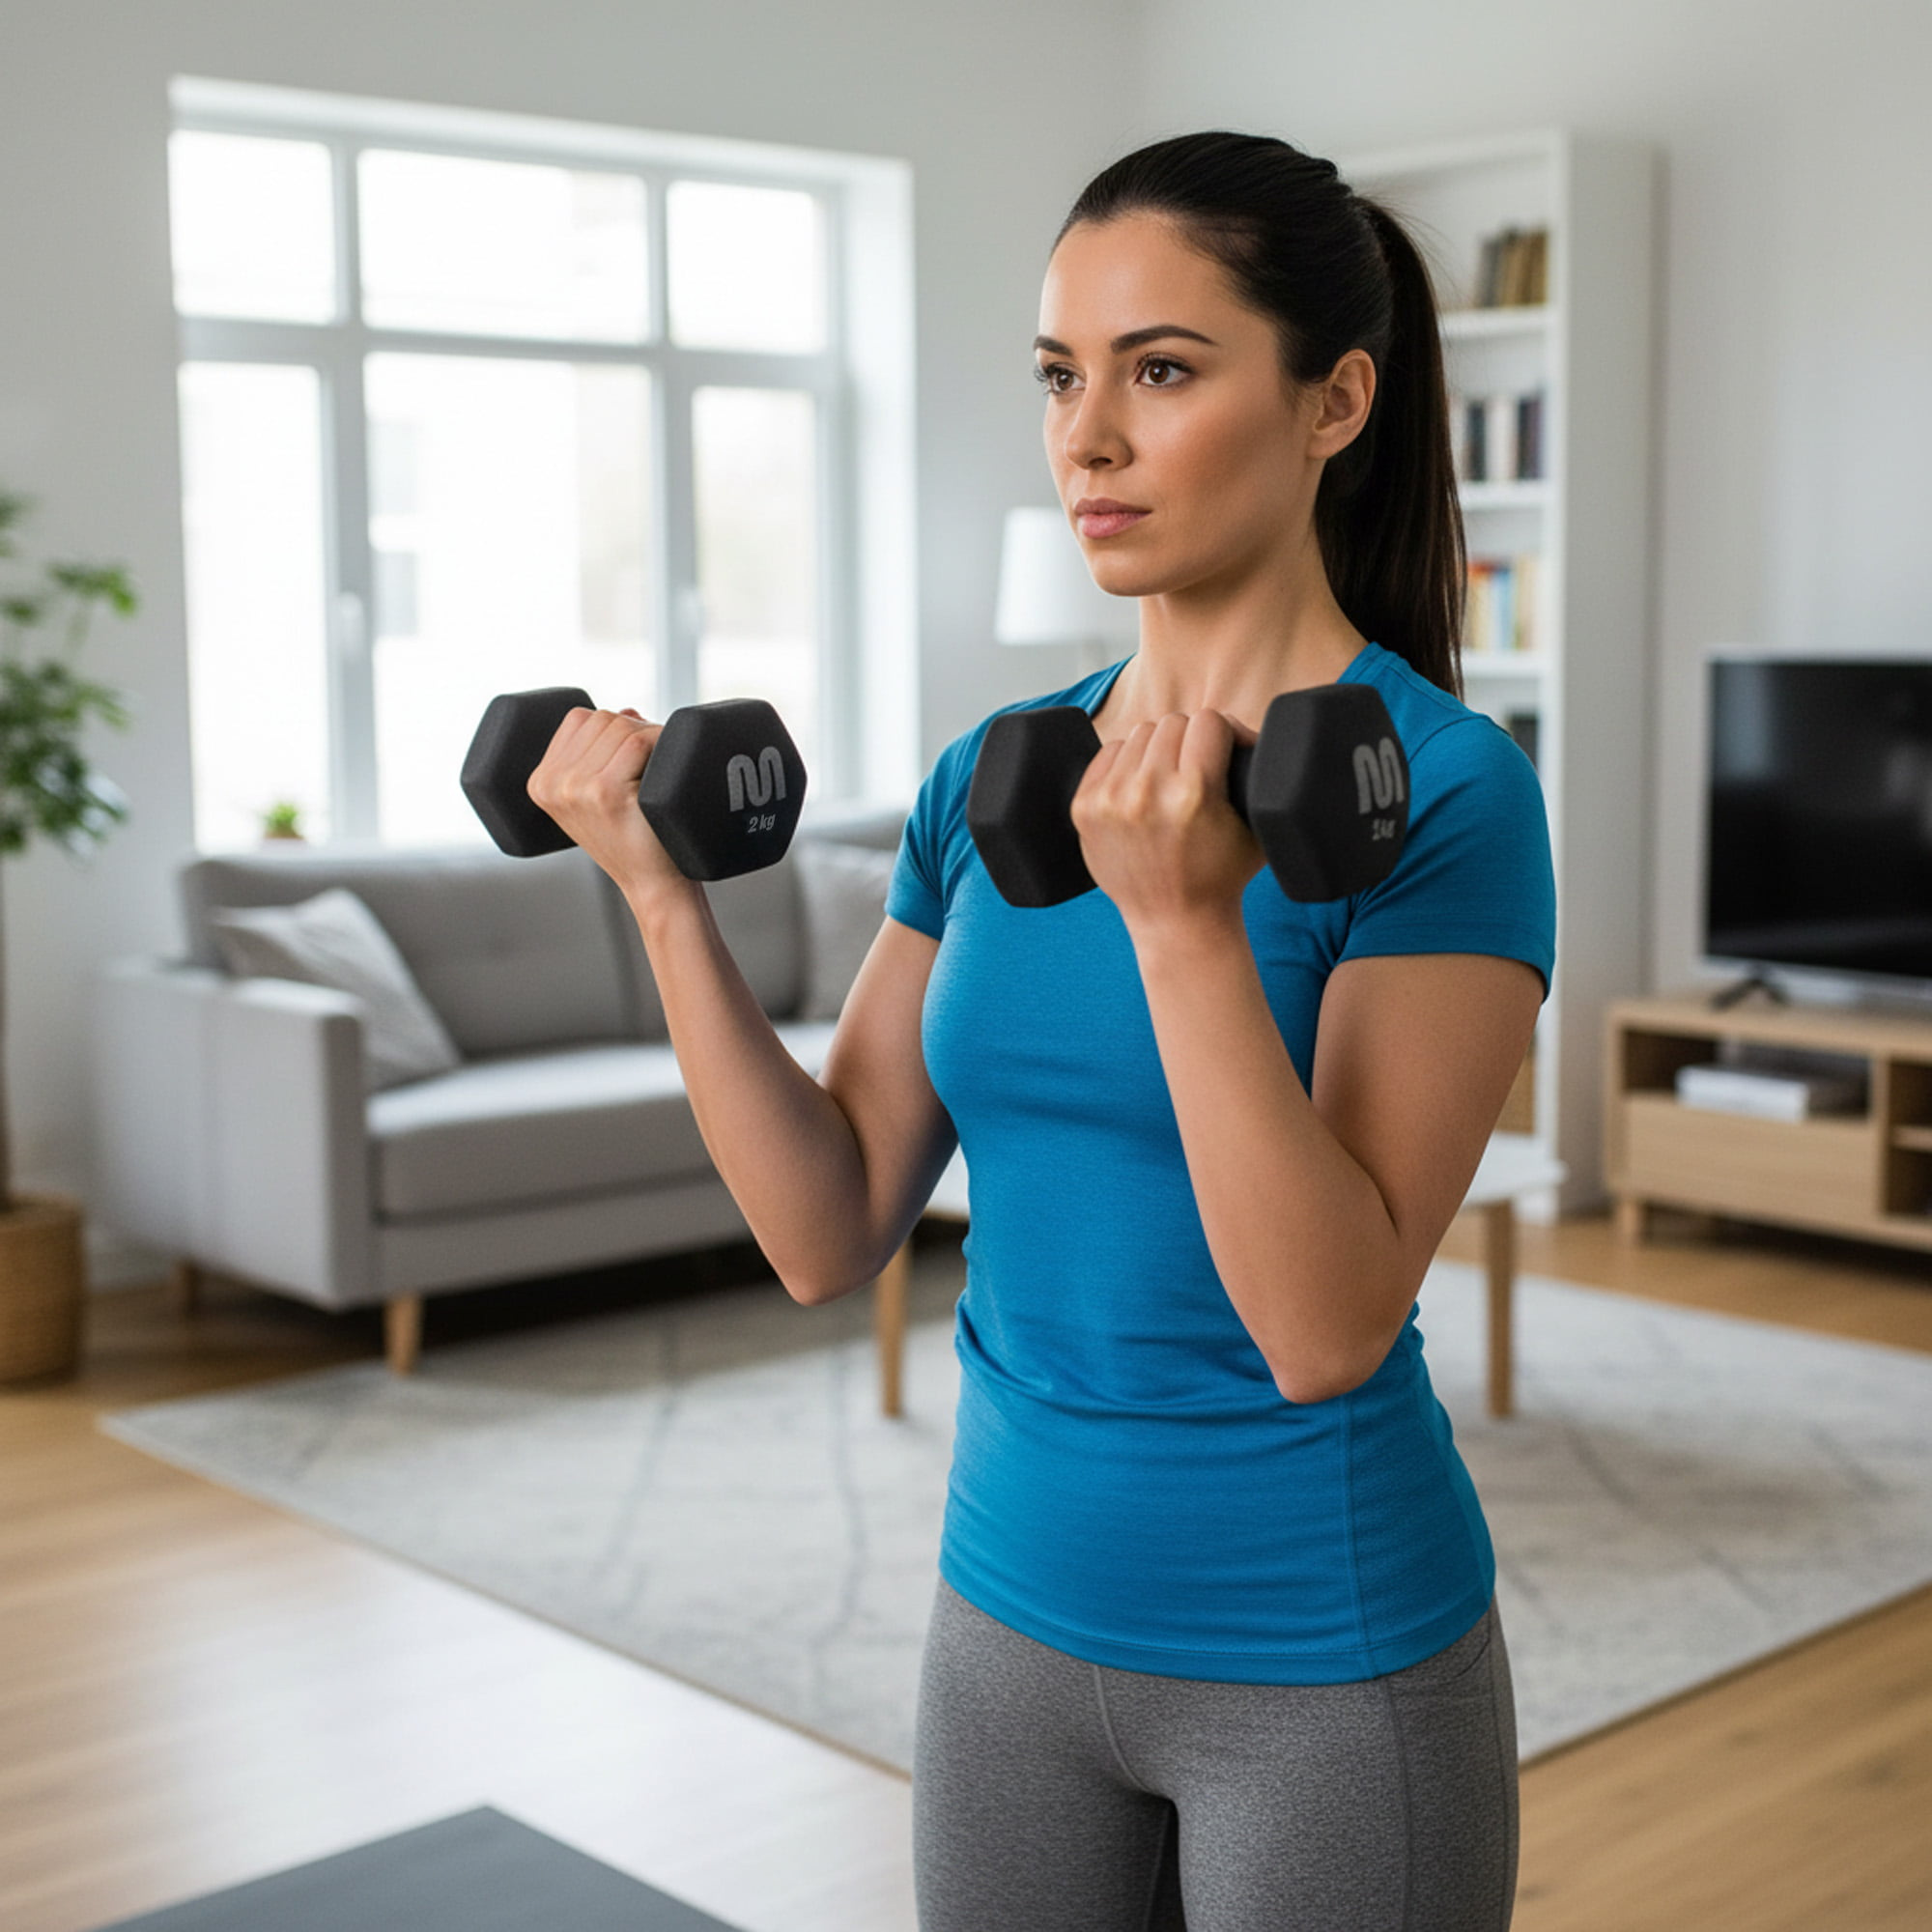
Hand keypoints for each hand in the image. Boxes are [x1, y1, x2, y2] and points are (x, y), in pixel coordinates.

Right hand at [525, 705, 693, 906]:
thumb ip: (600, 753)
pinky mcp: (605, 792)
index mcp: (541, 782)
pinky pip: (639, 741)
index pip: (578, 719)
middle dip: (635, 728)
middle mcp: (551, 784)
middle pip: (601, 718)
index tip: (635, 752)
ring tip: (663, 765)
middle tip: (656, 760)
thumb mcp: (599, 795)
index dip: (614, 725)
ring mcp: (575, 788)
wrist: (652, 883)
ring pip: (620, 725)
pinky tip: (671, 763)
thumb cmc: (633, 837)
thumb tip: (625, 711)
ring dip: (652, 735)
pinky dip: (662, 741)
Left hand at [1069, 709, 1263, 935]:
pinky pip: (1109, 751)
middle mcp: (1147, 792)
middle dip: (1191, 739)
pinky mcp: (1085, 807)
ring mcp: (1110, 799)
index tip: (1229, 749)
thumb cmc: (1222, 874)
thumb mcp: (1257, 823)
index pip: (1209, 720)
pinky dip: (1127, 762)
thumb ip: (1257, 771)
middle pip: (1173, 722)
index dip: (1226, 731)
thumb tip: (1247, 731)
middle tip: (1199, 766)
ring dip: (1158, 748)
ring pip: (1139, 733)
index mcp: (1193, 793)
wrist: (1175, 921)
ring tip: (1170, 777)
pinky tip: (1142, 786)